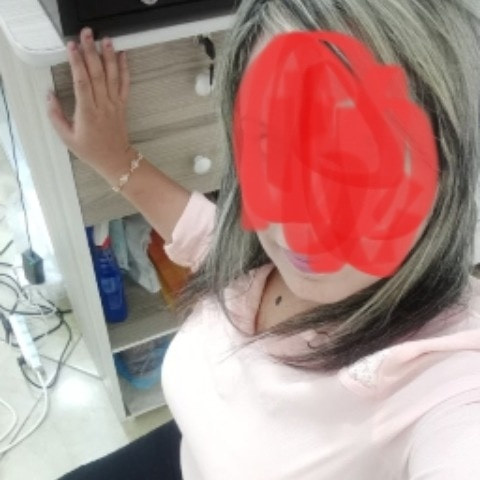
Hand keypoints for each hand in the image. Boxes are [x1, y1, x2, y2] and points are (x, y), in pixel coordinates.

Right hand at [47, 27, 130, 178]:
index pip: (82, 82)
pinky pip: (125, 84)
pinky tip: (123, 56)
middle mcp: (103, 105)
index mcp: (87, 112)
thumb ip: (55, 115)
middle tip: (87, 34)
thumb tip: (49, 94)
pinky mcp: (122, 105)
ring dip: (109, 56)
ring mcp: (114, 104)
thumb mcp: (66, 137)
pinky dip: (125, 69)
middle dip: (91, 52)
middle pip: (97, 74)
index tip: (72, 46)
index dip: (77, 63)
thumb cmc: (90, 150)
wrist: (115, 160)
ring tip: (106, 39)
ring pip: (112, 76)